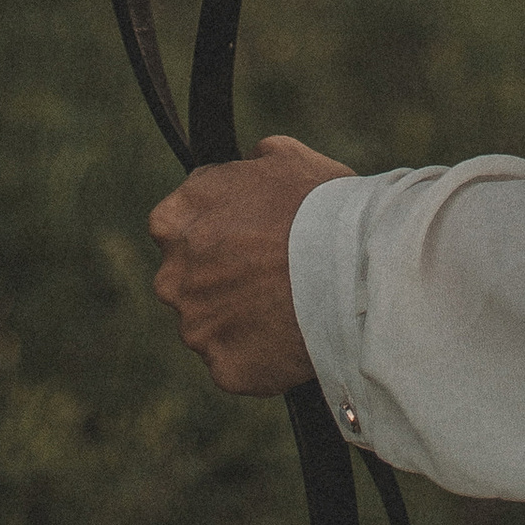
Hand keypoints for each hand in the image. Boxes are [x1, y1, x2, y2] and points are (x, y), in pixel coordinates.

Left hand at [148, 134, 348, 395]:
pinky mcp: (224, 369)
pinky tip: (291, 336)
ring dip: (239, 319)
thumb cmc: (320, 204)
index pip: (174, 227)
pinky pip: (236, 364)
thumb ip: (245, 166)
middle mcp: (172, 276)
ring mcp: (196, 328)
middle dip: (218, 278)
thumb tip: (246, 167)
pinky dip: (258, 356)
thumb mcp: (281, 156)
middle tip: (267, 273)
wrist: (351, 266)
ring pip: (210, 326)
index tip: (241, 235)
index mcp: (175, 220)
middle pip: (187, 281)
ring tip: (288, 305)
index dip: (210, 231)